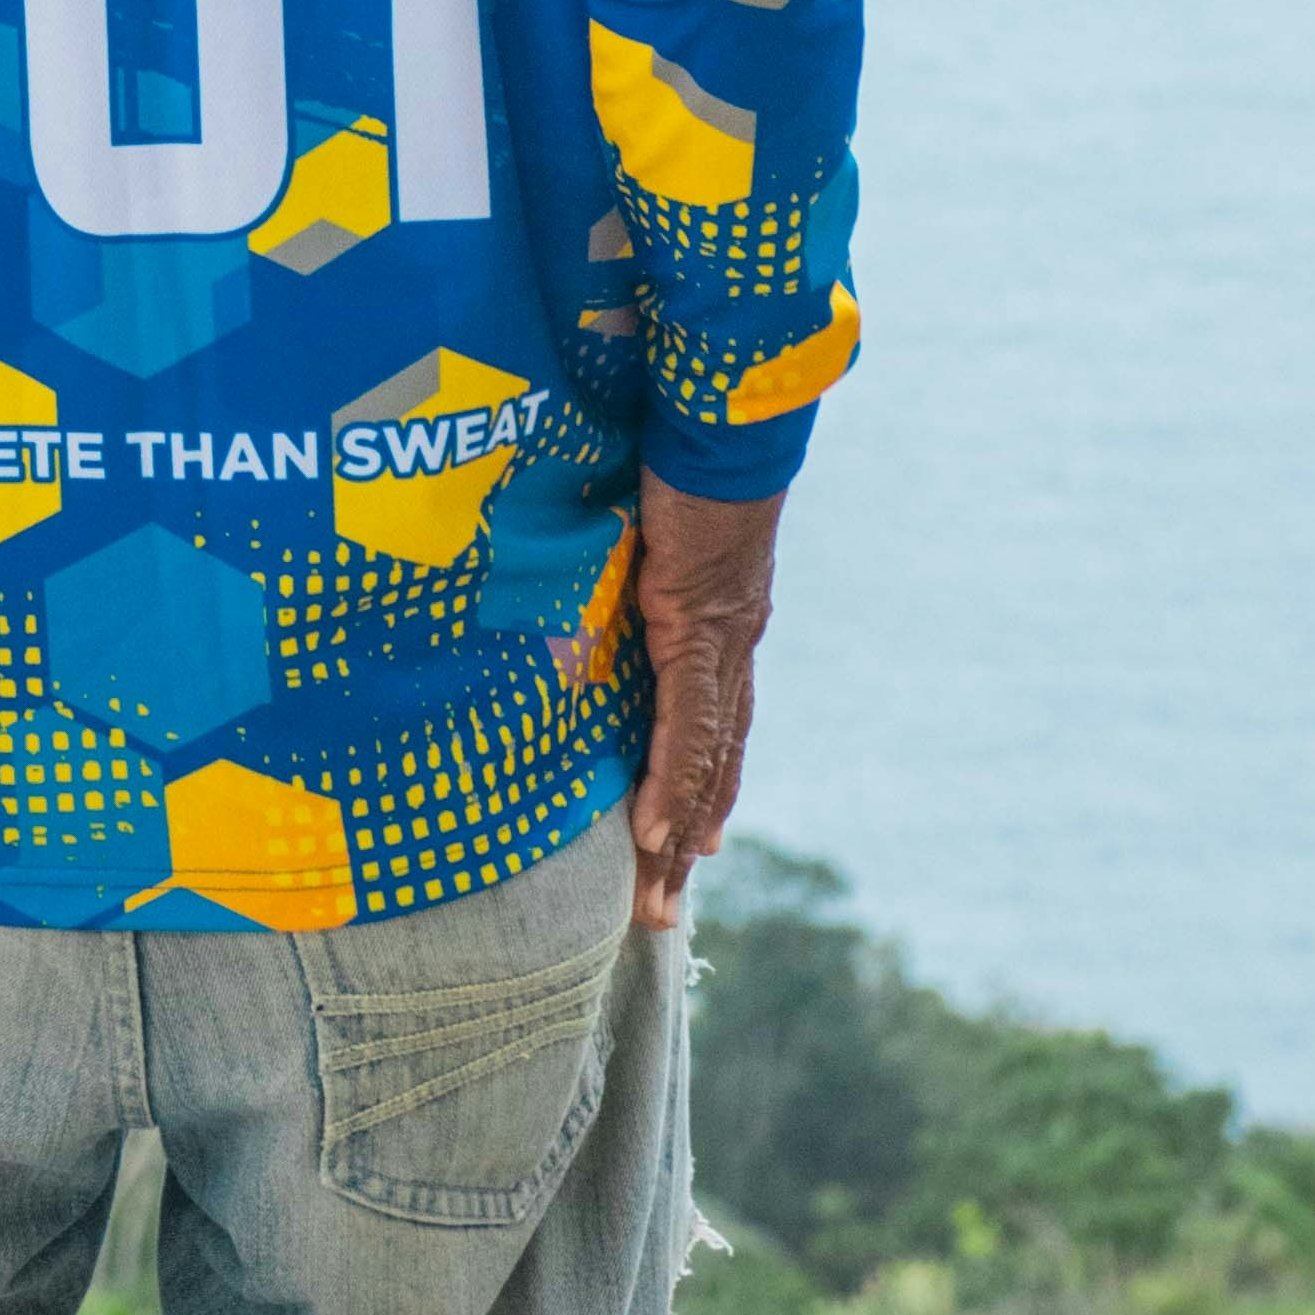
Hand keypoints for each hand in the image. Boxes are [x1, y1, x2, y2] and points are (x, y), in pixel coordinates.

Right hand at [624, 478, 782, 929]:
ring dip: (680, 837)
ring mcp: (720, 637)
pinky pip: (684, 724)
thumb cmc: (679, 441)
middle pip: (716, 762)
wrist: (719, 406)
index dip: (702, 788)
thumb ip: (624, 558)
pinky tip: (656, 837)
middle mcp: (732, 641)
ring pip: (704, 761)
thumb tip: (582, 567)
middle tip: (666, 909)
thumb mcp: (646, 517)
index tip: (694, 846)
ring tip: (659, 900)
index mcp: (722, 619)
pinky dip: (672, 785)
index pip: (714, 725)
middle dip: (690, 838)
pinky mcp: (696, 623)